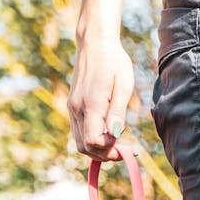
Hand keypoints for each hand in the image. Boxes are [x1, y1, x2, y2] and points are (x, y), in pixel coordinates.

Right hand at [67, 37, 134, 160]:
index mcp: (90, 104)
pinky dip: (92, 140)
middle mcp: (77, 108)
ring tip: (118, 145)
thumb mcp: (123, 86)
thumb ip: (117, 112)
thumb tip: (116, 135)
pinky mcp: (72, 105)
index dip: (111, 150)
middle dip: (105, 155)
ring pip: (80, 142)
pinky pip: (79, 132)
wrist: (95, 44)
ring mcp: (72, 107)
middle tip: (125, 152)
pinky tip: (108, 134)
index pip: (94, 142)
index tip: (127, 146)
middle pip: (85, 147)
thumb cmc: (114, 62)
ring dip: (98, 150)